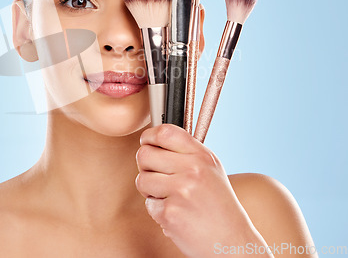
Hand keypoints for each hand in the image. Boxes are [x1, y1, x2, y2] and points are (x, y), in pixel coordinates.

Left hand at [135, 124, 270, 256]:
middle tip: (157, 177)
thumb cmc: (218, 206)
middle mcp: (193, 169)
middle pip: (145, 154)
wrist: (232, 242)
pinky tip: (176, 213)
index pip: (165, 132)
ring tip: (169, 197)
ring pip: (141, 179)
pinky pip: (148, 204)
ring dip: (149, 191)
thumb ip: (186, 153)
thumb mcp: (210, 170)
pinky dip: (158, 211)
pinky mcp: (170, 212)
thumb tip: (153, 139)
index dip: (149, 136)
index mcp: (202, 155)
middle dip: (145, 167)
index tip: (146, 143)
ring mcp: (181, 190)